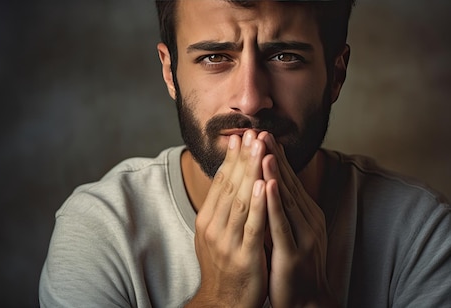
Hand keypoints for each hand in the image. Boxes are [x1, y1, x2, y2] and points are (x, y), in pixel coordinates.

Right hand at [187, 130, 267, 307]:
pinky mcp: (245, 255)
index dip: (232, 159)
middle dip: (243, 157)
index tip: (241, 137)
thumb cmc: (224, 267)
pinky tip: (267, 185)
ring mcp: (228, 241)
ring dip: (252, 171)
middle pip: (230, 186)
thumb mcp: (216, 235)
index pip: (220, 184)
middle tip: (252, 132)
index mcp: (207, 220)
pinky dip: (260, 203)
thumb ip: (222, 210)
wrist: (222, 303)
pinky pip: (253, 225)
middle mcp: (214, 227)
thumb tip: (227, 182)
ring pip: (241, 200)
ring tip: (260, 148)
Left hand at [258, 132, 337, 307]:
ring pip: (285, 198)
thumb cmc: (289, 264)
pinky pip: (282, 223)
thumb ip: (277, 208)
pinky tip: (268, 184)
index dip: (273, 156)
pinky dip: (274, 203)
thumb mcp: (284, 230)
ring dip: (275, 172)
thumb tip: (262, 184)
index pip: (286, 179)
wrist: (303, 300)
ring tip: (265, 148)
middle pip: (287, 182)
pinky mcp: (293, 251)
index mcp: (303, 213)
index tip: (260, 133)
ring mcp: (302, 235)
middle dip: (272, 156)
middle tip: (261, 130)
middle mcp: (306, 219)